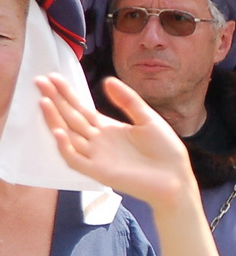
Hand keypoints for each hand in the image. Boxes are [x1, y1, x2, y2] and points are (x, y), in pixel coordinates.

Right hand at [37, 75, 196, 210]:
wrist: (177, 178)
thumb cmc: (165, 151)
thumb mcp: (148, 119)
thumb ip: (128, 101)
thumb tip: (107, 80)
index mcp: (109, 128)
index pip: (81, 109)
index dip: (67, 94)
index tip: (53, 77)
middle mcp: (98, 141)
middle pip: (70, 118)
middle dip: (55, 100)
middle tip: (39, 81)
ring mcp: (96, 156)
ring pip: (68, 136)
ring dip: (55, 120)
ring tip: (43, 101)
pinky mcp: (98, 171)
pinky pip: (76, 159)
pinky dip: (66, 147)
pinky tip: (60, 131)